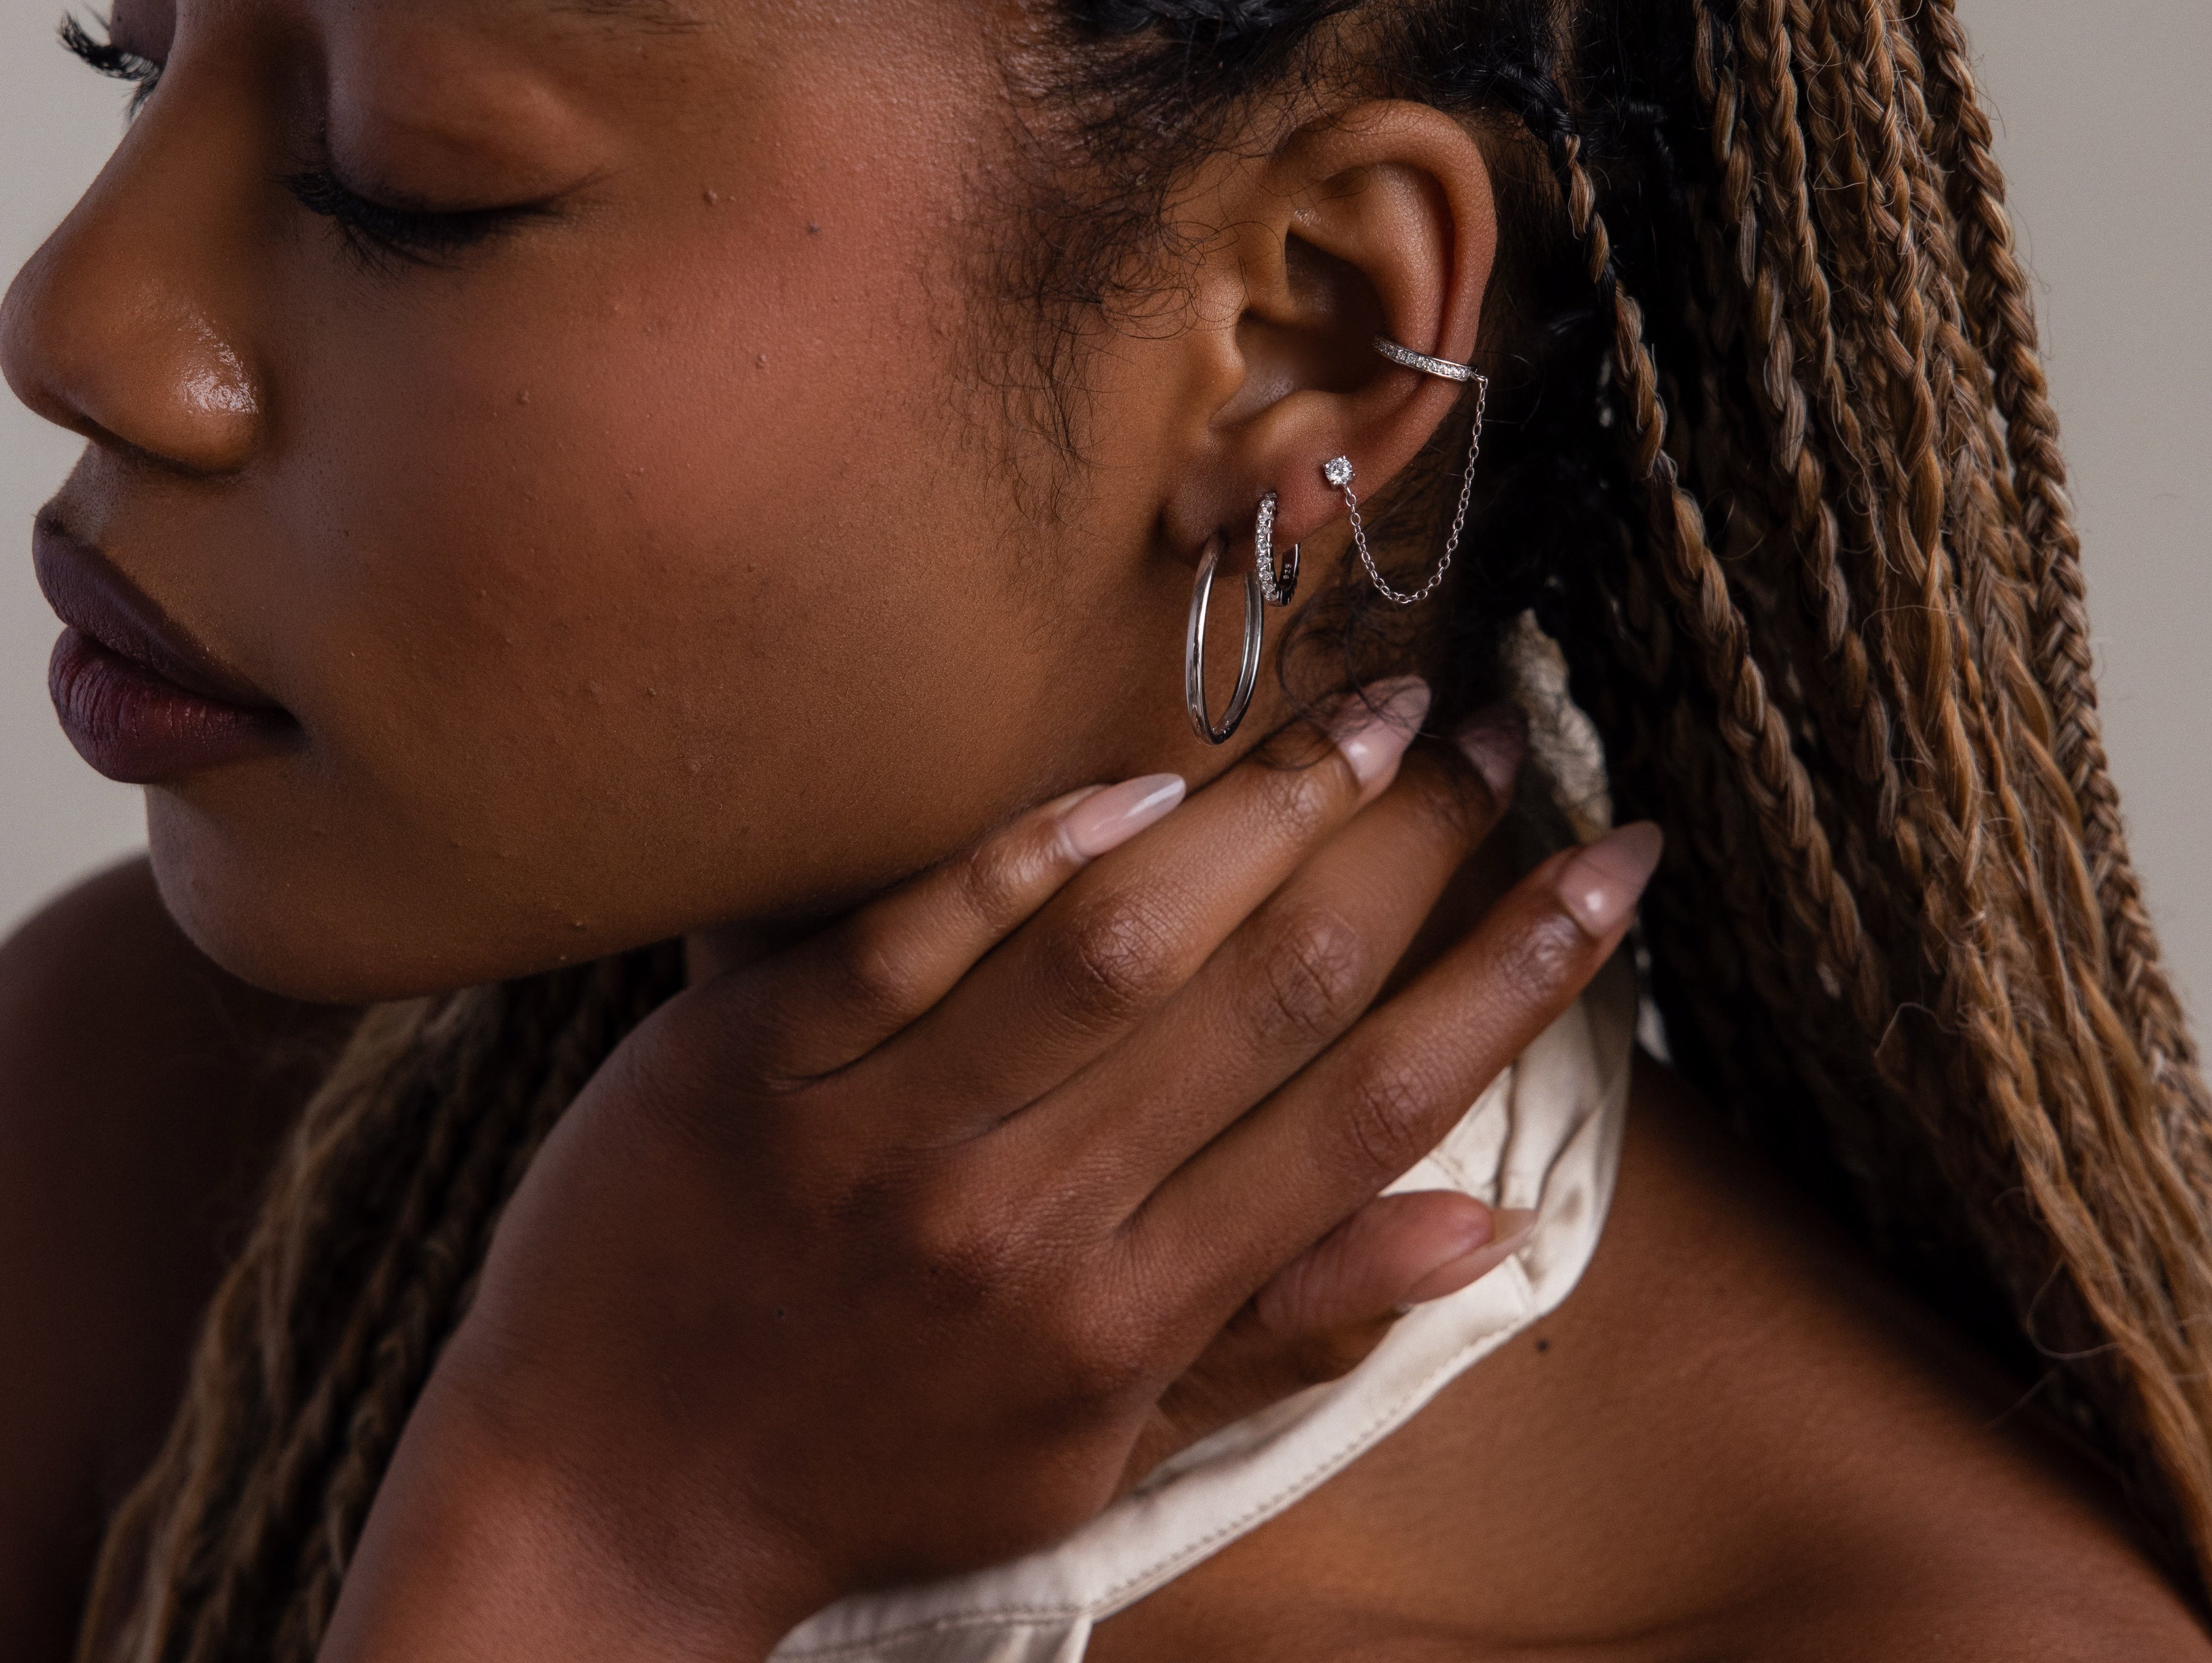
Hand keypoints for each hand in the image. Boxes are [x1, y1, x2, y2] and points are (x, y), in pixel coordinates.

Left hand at [319, 683, 1658, 1661]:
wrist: (600, 1493)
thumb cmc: (875, 1472)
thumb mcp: (1102, 1449)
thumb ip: (1284, 1325)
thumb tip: (1479, 1227)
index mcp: (1129, 1315)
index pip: (1367, 1114)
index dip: (1511, 980)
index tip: (1611, 871)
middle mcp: (1030, 1217)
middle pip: (1268, 999)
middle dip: (1407, 852)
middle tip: (1489, 738)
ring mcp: (886, 1131)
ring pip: (1114, 944)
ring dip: (1257, 813)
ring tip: (1362, 717)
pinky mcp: (756, 1058)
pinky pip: (918, 925)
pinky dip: (1033, 845)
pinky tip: (1139, 778)